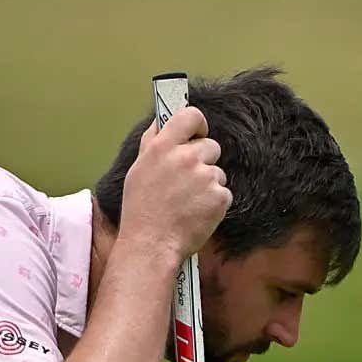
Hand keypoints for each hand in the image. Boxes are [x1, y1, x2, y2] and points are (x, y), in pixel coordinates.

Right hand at [120, 106, 230, 259]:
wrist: (152, 245)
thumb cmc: (141, 210)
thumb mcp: (138, 170)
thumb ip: (151, 143)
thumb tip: (160, 122)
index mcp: (163, 147)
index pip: (191, 116)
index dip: (198, 125)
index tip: (196, 135)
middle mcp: (186, 158)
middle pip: (211, 146)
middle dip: (203, 161)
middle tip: (186, 183)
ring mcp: (205, 177)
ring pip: (217, 172)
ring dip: (208, 185)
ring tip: (188, 203)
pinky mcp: (220, 197)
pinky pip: (224, 193)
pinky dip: (214, 203)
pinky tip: (197, 213)